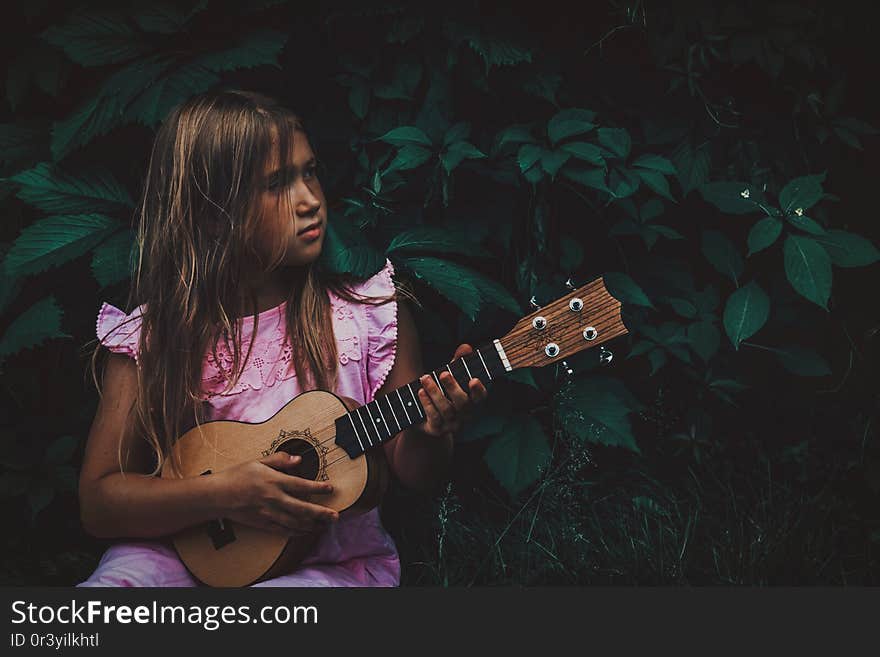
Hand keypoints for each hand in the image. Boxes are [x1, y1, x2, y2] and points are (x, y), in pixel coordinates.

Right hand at [214, 452, 337, 536]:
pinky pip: (283, 530)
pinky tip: (305, 531)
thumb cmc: (237, 475)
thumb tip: (298, 459)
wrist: (218, 495)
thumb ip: (280, 460)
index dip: (318, 488)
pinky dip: (296, 532)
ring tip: (325, 525)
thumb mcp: (258, 461)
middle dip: (321, 513)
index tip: (331, 489)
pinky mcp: (263, 523)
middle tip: (336, 516)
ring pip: (295, 523)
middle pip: (302, 509)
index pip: (301, 485)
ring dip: (312, 525)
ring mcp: (268, 513)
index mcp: (273, 481)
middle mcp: (273, 499)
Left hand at [417, 343, 488, 438]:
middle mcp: (465, 415)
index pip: (481, 398)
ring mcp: (451, 424)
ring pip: (446, 410)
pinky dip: (427, 404)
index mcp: (472, 402)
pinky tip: (420, 392)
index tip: (474, 380)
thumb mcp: (451, 376)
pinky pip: (434, 418)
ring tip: (425, 378)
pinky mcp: (437, 430)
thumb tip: (466, 347)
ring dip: (435, 393)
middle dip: (453, 388)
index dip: (479, 390)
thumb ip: (459, 362)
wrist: (426, 420)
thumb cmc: (443, 392)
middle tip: (443, 373)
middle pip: (463, 404)